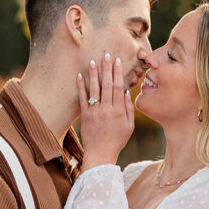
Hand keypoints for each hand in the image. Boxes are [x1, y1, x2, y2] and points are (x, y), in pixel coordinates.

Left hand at [77, 52, 134, 168]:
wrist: (100, 154)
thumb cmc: (117, 140)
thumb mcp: (129, 126)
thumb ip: (129, 108)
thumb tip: (127, 92)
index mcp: (119, 111)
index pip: (119, 87)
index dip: (118, 73)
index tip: (117, 61)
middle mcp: (107, 109)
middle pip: (108, 85)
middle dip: (107, 68)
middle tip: (106, 55)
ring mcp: (95, 112)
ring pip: (95, 89)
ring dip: (94, 74)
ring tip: (92, 61)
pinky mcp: (85, 116)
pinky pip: (83, 99)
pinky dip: (81, 87)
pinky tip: (80, 76)